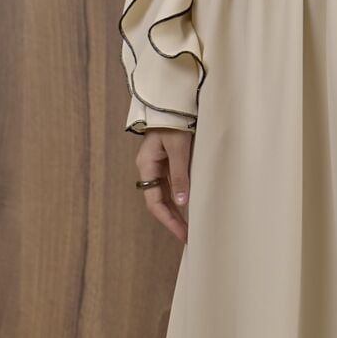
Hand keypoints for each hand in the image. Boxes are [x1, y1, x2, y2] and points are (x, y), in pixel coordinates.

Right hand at [135, 128, 193, 242]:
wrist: (172, 101)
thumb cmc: (174, 120)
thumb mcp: (178, 148)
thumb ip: (180, 174)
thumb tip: (181, 202)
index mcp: (147, 165)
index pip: (154, 202)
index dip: (168, 220)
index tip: (182, 233)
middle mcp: (150, 168)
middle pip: (158, 201)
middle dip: (172, 220)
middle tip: (187, 236)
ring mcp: (158, 165)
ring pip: (164, 195)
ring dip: (176, 211)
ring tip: (189, 226)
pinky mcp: (167, 161)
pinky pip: (171, 185)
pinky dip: (179, 197)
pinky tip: (188, 207)